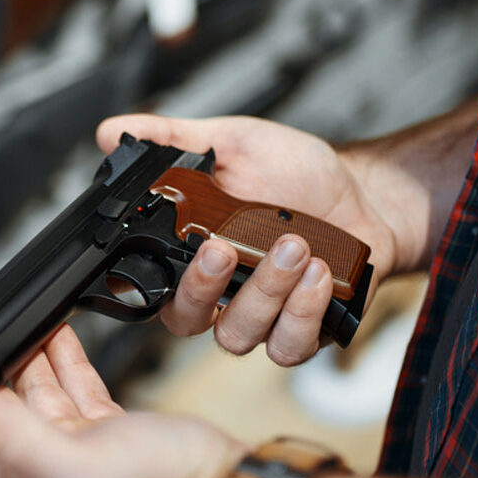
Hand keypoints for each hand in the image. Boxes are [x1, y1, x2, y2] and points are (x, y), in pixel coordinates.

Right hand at [96, 114, 400, 365]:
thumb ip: (171, 139)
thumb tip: (112, 131)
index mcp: (190, 255)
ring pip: (237, 334)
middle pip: (186, 320)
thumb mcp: (231, 143)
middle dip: (203, 287)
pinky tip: (319, 274)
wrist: (365, 193)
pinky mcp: (302, 332)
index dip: (148, 278)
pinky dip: (302, 312)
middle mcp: (219, 294)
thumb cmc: (295, 173)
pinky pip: (288, 346)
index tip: (171, 241)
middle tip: (224, 248)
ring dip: (264, 292)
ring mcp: (260, 318)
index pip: (151, 283)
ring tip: (294, 245)